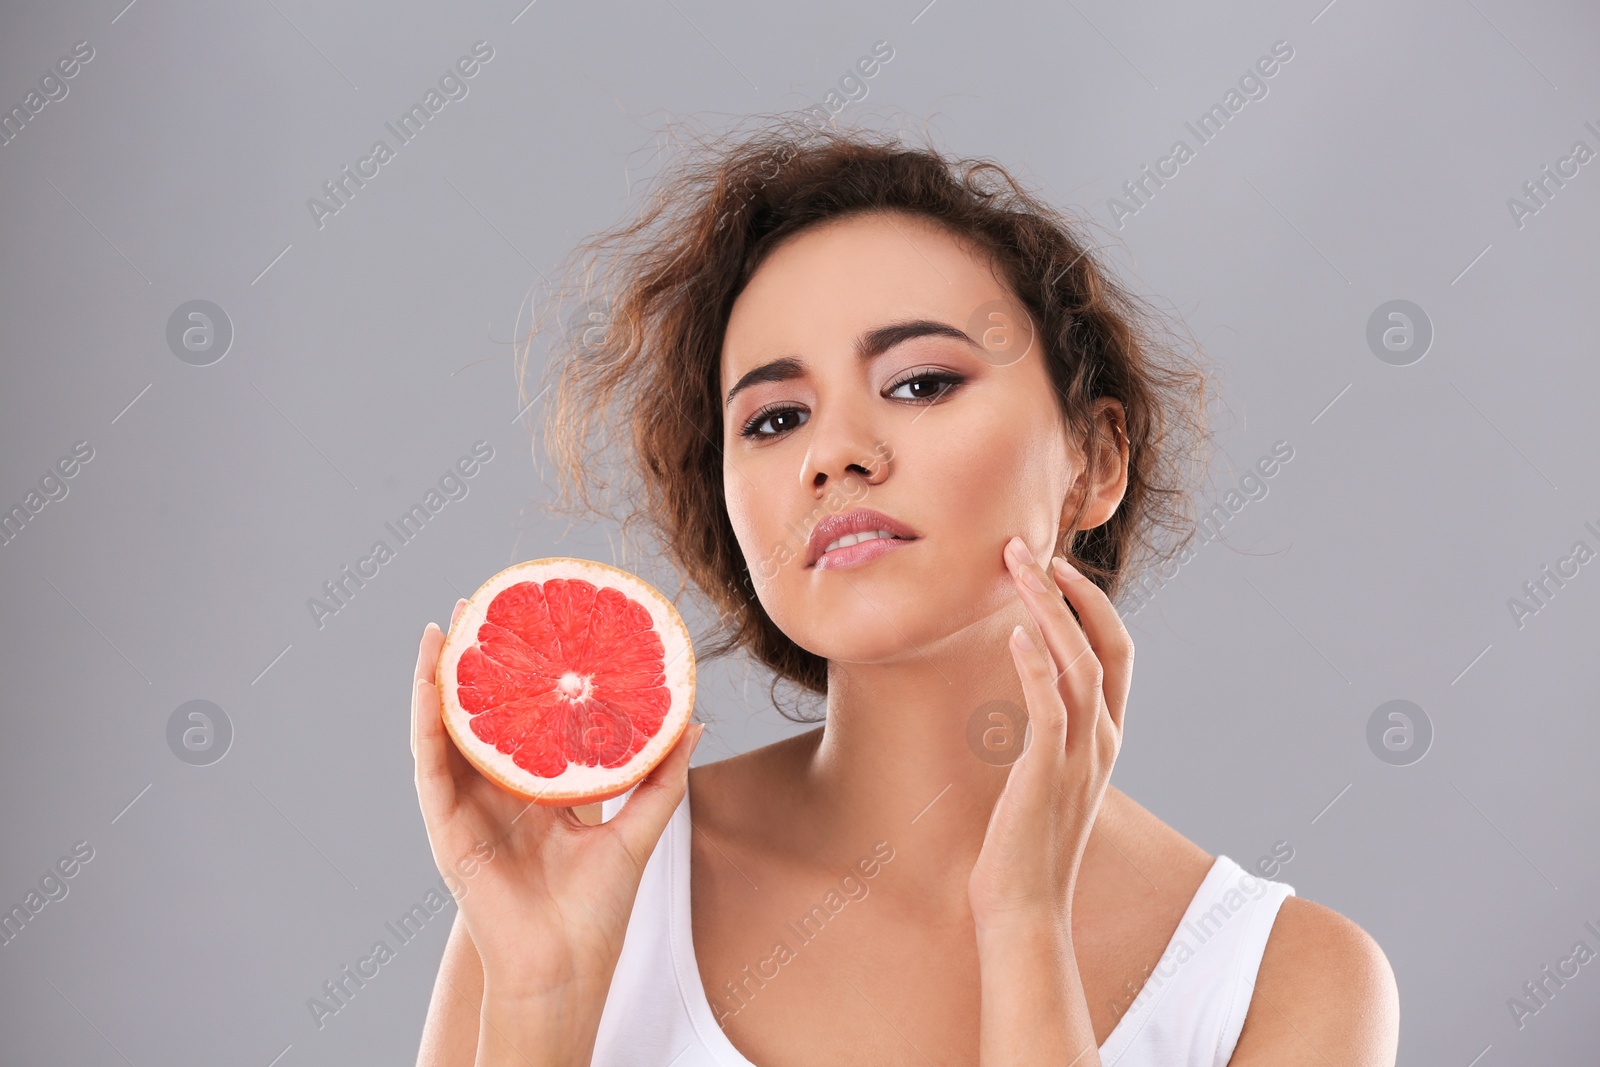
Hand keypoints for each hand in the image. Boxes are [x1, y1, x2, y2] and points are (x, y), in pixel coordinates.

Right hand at [410, 599, 703, 1043]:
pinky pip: (431, 760)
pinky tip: (430, 675)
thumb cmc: (598, 907)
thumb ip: (661, 773)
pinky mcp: (445, 823)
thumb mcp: (637, 825)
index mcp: (540, 789)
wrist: (567, 963)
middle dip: (480, 659)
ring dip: (442, 675)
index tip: (535, 623)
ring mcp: (468, 805)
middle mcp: (499, 791)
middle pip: (484, 711)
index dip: (528, 672)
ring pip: (449, 726)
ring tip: (447, 623)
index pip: (529, 717)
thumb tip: (694, 720)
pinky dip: (426, 715)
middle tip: (482, 602)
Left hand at [968, 536, 1132, 929]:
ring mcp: (1081, 756)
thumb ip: (1048, 734)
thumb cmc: (1024, 844)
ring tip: (1014, 567)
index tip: (1055, 566)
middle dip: (1071, 590)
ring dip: (1047, 608)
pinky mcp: (1048, 772)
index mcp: (1105, 737)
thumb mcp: (1044, 777)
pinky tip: (1012, 633)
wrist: (1024, 909)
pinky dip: (1034, 664)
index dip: (1091, 604)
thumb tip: (1024, 691)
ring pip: (1079, 663)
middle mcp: (1103, 740)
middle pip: (1106, 644)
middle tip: (1028, 546)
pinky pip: (1049, 705)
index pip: (1116, 652)